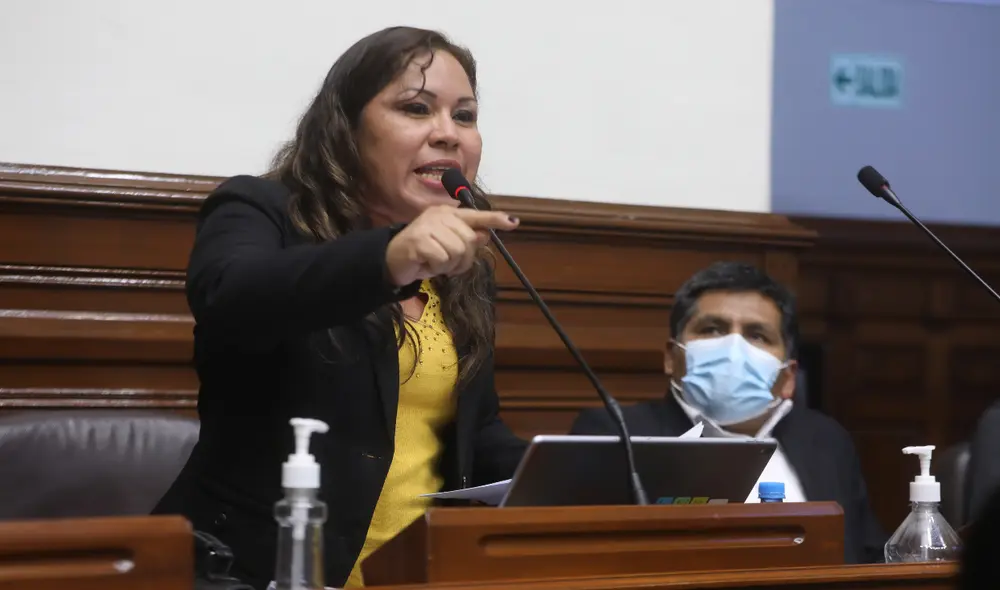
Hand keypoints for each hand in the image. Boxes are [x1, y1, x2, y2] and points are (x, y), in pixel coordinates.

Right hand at [385, 206, 518, 285]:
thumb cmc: (423, 253)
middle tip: (447, 263)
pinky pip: (443, 260)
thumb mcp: (448, 247)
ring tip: (435, 263)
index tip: (513, 222)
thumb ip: (466, 240)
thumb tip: (485, 235)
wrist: (392, 260)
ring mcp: (428, 226)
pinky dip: (437, 268)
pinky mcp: (419, 240)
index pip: (475, 215)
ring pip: (457, 251)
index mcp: (448, 214)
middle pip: (469, 240)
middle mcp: (439, 216)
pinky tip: (426, 265)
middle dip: (463, 258)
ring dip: (449, 265)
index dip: (495, 219)